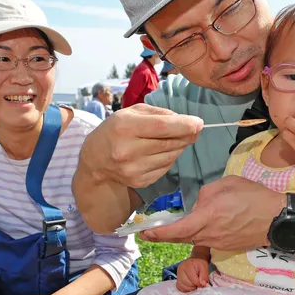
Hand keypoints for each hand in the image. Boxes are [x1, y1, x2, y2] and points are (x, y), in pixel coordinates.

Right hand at [81, 104, 202, 188]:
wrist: (95, 160)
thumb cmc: (116, 130)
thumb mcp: (132, 112)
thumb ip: (159, 113)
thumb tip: (187, 122)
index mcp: (125, 127)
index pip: (163, 127)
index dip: (185, 125)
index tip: (199, 123)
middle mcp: (128, 150)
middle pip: (170, 143)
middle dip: (187, 135)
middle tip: (194, 129)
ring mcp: (133, 169)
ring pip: (171, 157)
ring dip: (178, 147)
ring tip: (172, 140)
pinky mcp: (139, 181)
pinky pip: (165, 168)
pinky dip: (168, 159)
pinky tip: (160, 153)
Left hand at [141, 176, 284, 249]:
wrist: (277, 220)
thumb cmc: (254, 197)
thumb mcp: (227, 184)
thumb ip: (206, 194)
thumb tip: (198, 206)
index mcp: (207, 217)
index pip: (177, 229)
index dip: (159, 233)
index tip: (145, 233)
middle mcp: (209, 233)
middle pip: (181, 238)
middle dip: (164, 236)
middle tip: (149, 232)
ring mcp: (217, 242)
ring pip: (193, 239)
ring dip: (182, 234)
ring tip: (173, 227)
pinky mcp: (225, 246)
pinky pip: (206, 240)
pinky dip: (198, 234)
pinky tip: (199, 226)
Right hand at [176, 257, 209, 292]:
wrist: (194, 262)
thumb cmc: (199, 264)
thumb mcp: (204, 267)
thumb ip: (204, 275)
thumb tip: (203, 284)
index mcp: (187, 266)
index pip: (193, 280)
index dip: (200, 283)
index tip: (203, 282)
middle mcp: (180, 270)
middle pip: (187, 284)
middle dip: (195, 285)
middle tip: (198, 282)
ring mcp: (177, 276)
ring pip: (183, 287)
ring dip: (191, 288)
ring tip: (194, 283)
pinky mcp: (177, 280)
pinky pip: (180, 288)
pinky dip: (186, 289)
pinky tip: (190, 285)